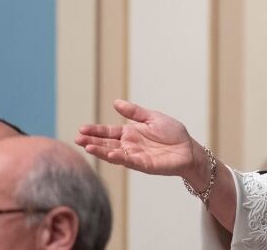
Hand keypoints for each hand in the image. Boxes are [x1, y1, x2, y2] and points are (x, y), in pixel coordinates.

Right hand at [76, 100, 199, 178]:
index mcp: (130, 133)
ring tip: (87, 147)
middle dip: (92, 142)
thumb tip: (115, 102)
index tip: (81, 128)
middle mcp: (129, 145)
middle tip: (77, 139)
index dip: (95, 131)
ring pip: (114, 154)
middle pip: (106, 143)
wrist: (189, 149)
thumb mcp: (153, 118)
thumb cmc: (173, 133)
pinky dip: (119, 158)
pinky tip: (110, 154)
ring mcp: (135, 156)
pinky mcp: (144, 165)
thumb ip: (134, 112)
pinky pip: (129, 161)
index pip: (108, 132)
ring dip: (101, 151)